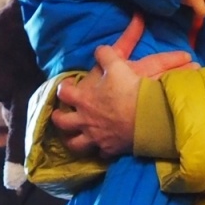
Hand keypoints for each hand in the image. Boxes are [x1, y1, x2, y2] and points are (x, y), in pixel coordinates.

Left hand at [51, 17, 195, 158]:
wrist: (146, 116)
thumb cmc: (129, 89)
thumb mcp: (116, 65)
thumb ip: (105, 55)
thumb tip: (99, 50)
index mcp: (84, 100)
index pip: (63, 93)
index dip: (62, 88)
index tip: (66, 86)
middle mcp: (85, 121)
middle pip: (62, 122)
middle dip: (58, 118)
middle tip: (59, 114)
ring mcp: (95, 137)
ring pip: (75, 144)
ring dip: (71, 140)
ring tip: (71, 137)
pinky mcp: (109, 149)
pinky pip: (100, 153)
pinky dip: (99, 151)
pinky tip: (101, 148)